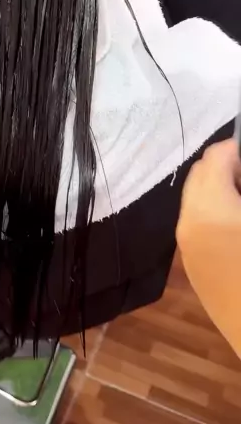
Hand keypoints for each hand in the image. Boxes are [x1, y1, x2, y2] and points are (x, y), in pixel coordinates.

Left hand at [177, 140, 240, 354]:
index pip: (216, 155)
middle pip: (202, 176)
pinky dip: (220, 218)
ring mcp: (189, 252)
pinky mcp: (197, 273)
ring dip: (225, 193)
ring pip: (199, 203)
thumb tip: (238, 172)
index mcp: (210, 208)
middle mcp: (188, 225)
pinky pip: (200, 228)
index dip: (240, 150)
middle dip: (231, 169)